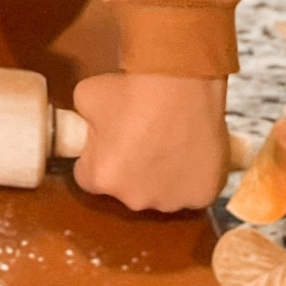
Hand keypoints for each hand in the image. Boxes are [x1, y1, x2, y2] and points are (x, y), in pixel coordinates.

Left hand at [71, 72, 229, 211]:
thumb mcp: (85, 97)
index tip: (107, 144)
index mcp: (102, 178)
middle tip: (142, 140)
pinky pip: (192, 191)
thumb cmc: (131, 90)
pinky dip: (192, 177)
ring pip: (161, 194)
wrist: (181, 84)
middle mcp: (135, 199)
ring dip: (162, 177)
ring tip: (170, 144)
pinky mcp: (203, 196)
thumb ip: (82, 122)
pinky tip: (192, 152)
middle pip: (126, 189)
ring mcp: (172, 201)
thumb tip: (89, 126)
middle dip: (130, 170)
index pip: (88, 178)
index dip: (96, 160)